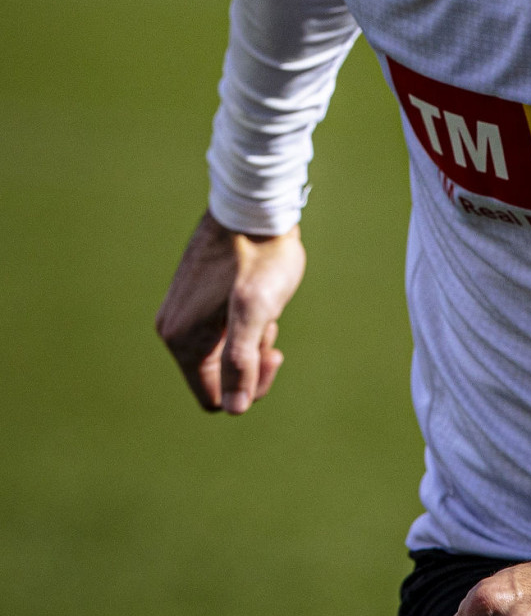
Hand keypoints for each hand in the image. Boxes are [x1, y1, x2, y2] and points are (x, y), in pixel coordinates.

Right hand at [156, 210, 305, 413]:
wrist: (254, 207)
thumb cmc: (260, 255)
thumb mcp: (257, 310)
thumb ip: (242, 360)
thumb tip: (234, 407)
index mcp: (182, 339)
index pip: (213, 399)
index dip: (249, 388)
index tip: (272, 353)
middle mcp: (173, 329)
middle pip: (217, 378)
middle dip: (251, 359)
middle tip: (269, 325)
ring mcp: (181, 312)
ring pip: (221, 353)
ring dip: (250, 339)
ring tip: (263, 305)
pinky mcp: (194, 298)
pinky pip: (219, 331)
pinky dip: (242, 322)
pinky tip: (255, 296)